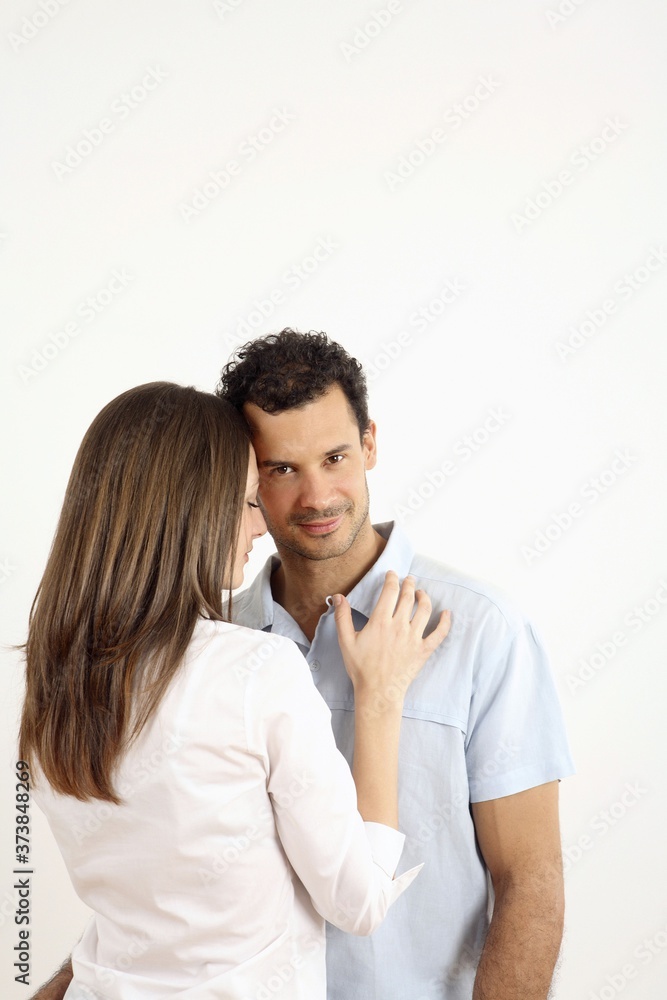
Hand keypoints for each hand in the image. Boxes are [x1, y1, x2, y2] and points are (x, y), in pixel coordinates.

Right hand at [333, 571, 449, 705]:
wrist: (378, 692)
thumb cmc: (361, 668)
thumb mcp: (346, 641)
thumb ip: (342, 617)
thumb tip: (338, 597)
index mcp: (380, 621)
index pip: (390, 592)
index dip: (392, 579)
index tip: (392, 574)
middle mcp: (399, 626)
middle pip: (408, 597)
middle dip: (409, 584)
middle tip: (408, 579)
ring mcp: (414, 637)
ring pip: (424, 610)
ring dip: (424, 597)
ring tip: (421, 592)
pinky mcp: (424, 650)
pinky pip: (439, 633)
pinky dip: (445, 622)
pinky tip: (447, 613)